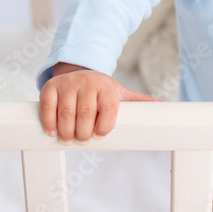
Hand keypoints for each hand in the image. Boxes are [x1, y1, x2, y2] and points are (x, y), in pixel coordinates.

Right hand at [39, 62, 162, 144]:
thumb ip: (139, 102)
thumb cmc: (101, 90)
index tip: (100, 135)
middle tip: (81, 141)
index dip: (104, 127)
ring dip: (66, 131)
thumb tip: (165, 106)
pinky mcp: (51, 87)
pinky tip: (52, 132)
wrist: (79, 71)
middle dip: (83, 133)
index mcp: (107, 87)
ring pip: (66, 113)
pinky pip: (47, 107)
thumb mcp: (121, 93)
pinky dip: (49, 122)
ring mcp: (68, 84)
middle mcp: (88, 83)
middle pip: (85, 114)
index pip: (108, 110)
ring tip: (68, 140)